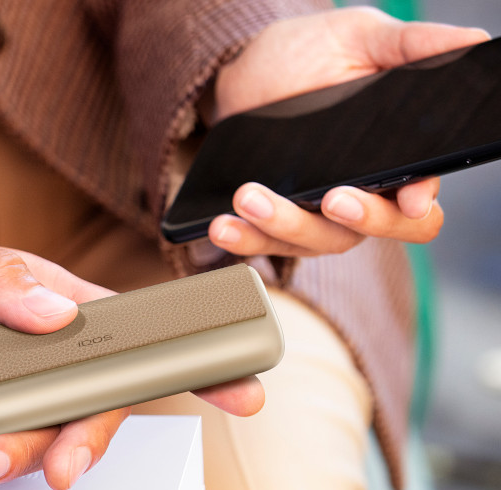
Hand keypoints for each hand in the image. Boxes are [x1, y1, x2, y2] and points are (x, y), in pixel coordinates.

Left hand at [0, 228, 263, 489]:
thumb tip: (63, 311)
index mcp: (37, 304)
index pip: (126, 329)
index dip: (188, 357)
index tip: (242, 388)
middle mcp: (29, 357)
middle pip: (94, 404)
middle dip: (88, 440)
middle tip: (58, 466)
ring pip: (41, 444)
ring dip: (15, 463)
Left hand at [201, 7, 489, 256]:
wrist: (245, 68)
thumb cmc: (313, 54)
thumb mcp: (361, 39)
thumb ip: (412, 46)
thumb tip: (475, 41)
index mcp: (394, 163)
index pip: (420, 203)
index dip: (418, 206)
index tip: (409, 199)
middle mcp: (359, 198)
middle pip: (370, 231)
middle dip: (356, 220)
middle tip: (330, 197)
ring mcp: (313, 216)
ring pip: (310, 241)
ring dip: (280, 225)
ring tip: (247, 197)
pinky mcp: (269, 222)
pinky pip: (261, 243)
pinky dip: (243, 238)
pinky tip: (222, 226)